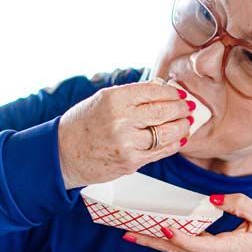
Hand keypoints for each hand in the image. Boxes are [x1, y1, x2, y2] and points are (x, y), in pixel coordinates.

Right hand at [58, 81, 193, 188]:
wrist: (63, 154)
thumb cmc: (83, 124)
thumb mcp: (103, 100)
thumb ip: (131, 95)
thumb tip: (162, 90)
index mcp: (115, 99)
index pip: (154, 91)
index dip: (172, 93)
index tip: (179, 94)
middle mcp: (121, 120)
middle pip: (164, 111)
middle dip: (181, 109)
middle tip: (188, 107)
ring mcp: (127, 143)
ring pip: (166, 133)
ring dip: (181, 127)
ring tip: (186, 123)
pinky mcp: (130, 162)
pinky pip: (160, 152)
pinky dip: (173, 144)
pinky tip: (178, 139)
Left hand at [122, 193, 251, 251]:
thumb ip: (240, 204)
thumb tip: (214, 200)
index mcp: (230, 250)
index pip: (199, 246)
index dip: (181, 237)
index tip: (165, 225)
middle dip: (154, 242)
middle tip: (129, 233)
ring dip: (155, 242)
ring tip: (132, 232)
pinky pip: (183, 250)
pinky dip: (166, 241)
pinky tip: (152, 232)